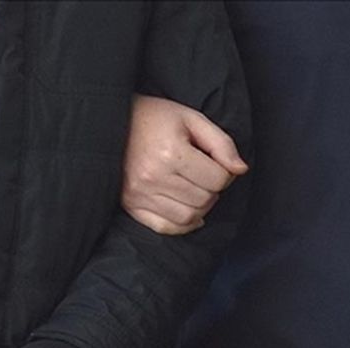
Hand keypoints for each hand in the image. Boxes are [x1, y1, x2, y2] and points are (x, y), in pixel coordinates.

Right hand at [121, 94, 247, 234]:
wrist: (109, 124)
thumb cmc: (154, 118)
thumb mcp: (191, 118)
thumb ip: (221, 143)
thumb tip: (240, 170)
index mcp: (171, 153)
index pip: (218, 179)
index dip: (226, 172)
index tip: (216, 163)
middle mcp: (153, 177)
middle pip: (205, 199)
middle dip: (213, 189)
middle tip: (205, 175)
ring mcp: (140, 194)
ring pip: (188, 217)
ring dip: (200, 207)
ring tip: (195, 190)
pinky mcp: (131, 205)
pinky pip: (165, 228)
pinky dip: (183, 225)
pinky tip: (188, 213)